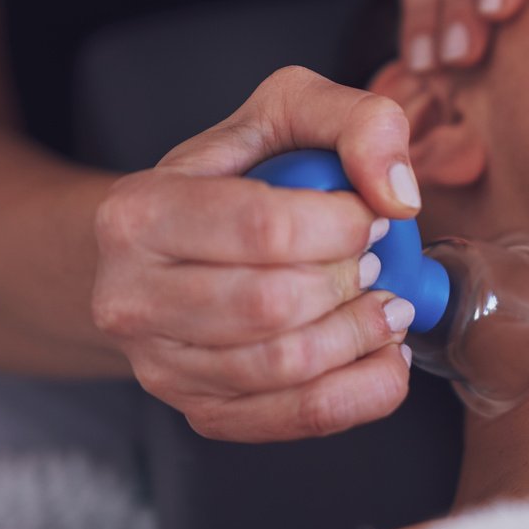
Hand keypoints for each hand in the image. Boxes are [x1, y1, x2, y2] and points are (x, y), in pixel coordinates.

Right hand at [91, 66, 421, 441]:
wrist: (172, 247)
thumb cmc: (238, 175)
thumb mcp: (290, 110)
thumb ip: (358, 121)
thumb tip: (397, 193)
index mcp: (140, 213)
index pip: (263, 228)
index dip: (341, 225)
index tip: (371, 216)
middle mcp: (131, 297)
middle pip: (273, 305)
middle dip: (352, 284)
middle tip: (379, 265)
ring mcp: (160, 366)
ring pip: (286, 368)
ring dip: (362, 337)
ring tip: (387, 307)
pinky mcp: (201, 412)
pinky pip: (296, 417)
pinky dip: (363, 390)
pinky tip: (382, 355)